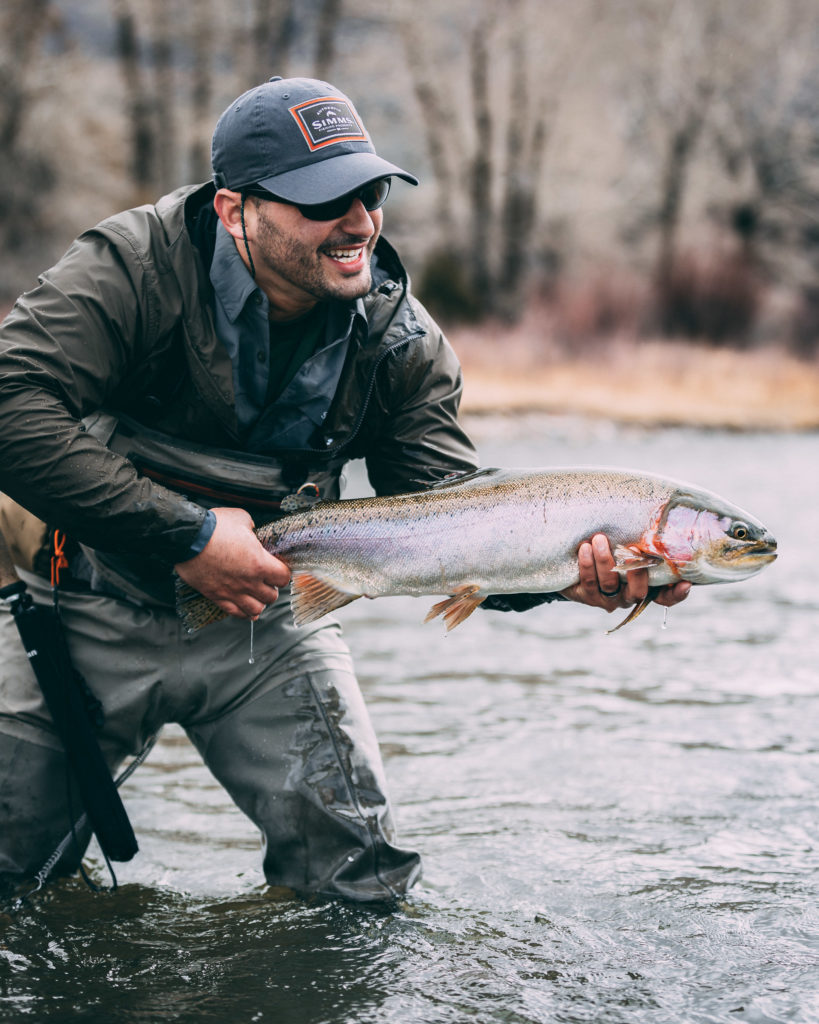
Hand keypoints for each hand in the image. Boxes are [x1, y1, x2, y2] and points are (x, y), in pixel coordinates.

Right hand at [174, 507, 290, 619]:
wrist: (187, 538)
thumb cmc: (214, 526)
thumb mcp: (241, 518)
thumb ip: (252, 528)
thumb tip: (252, 532)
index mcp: (259, 562)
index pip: (283, 577)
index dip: (282, 573)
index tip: (278, 569)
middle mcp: (248, 581)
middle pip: (271, 596)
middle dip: (271, 588)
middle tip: (266, 581)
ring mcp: (232, 591)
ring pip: (255, 609)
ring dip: (259, 603)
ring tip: (256, 595)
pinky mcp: (216, 596)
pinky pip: (235, 613)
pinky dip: (244, 613)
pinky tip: (247, 611)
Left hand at [561, 534, 690, 611]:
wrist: (577, 557)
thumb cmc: (612, 545)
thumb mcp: (629, 543)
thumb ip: (645, 540)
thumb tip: (663, 519)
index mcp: (646, 585)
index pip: (666, 596)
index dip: (677, 594)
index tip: (685, 583)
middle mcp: (629, 596)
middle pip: (638, 592)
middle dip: (635, 570)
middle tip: (632, 548)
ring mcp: (608, 599)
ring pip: (609, 585)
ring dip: (604, 560)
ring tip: (598, 539)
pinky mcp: (588, 596)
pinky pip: (589, 582)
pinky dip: (587, 564)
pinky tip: (584, 548)